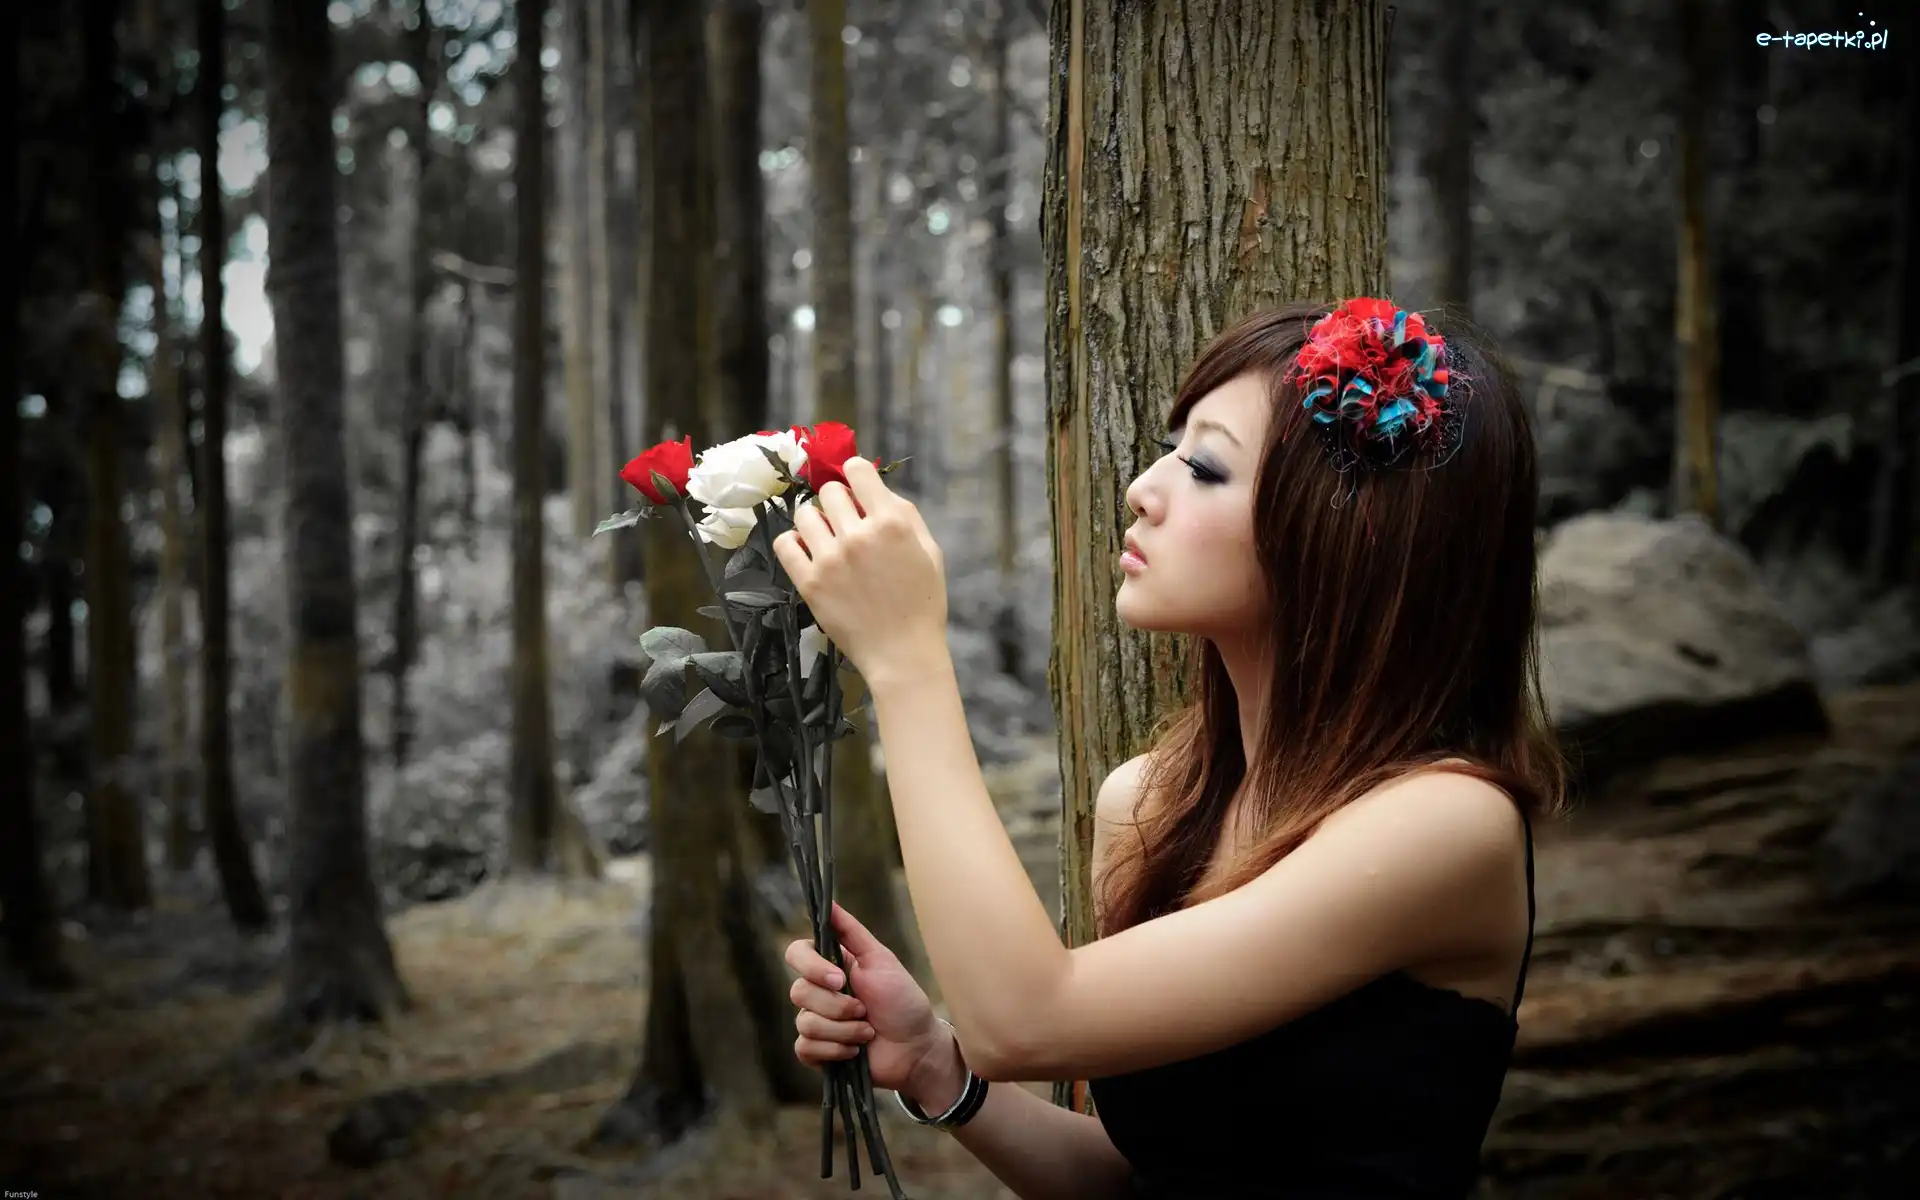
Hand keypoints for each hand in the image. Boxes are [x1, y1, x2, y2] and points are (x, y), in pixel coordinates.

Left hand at [771, 457, 947, 683]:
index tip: (857, 488)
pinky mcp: (809, 583)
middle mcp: (857, 535)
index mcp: (891, 523)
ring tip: (827, 538)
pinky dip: (793, 542)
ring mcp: (829, 559)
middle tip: (846, 521)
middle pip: (829, 491)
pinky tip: (808, 551)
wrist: (902, 653)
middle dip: (838, 501)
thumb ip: (906, 514)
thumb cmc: (923, 603)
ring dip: (815, 520)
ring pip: (804, 513)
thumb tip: (877, 489)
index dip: (857, 474)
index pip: (858, 470)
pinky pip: (785, 544)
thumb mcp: (930, 551)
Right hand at [787, 902, 951, 1096]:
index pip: (796, 954)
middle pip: (798, 992)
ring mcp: (816, 1022)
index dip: (811, 967)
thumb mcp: (881, 960)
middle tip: (865, 1010)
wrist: (916, 1046)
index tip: (840, 979)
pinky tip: (855, 1051)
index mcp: (830, 966)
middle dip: (837, 1006)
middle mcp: (818, 992)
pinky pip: (805, 1048)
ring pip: (805, 1023)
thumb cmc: (902, 1000)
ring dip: (843, 1030)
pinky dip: (835, 1050)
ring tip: (867, 1031)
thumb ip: (851, 932)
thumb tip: (829, 902)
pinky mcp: (817, 1051)